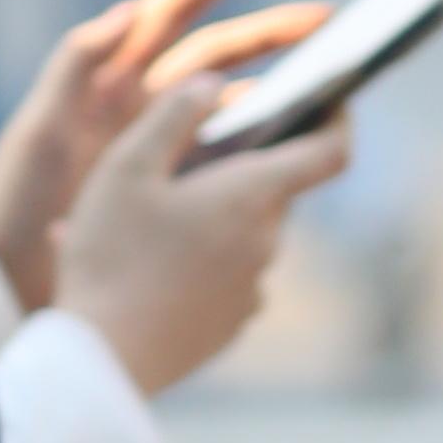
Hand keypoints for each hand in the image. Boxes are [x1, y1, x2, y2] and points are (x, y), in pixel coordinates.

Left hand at [0, 0, 321, 318]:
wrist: (11, 271)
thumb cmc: (17, 197)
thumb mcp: (40, 128)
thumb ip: (77, 65)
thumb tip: (130, 10)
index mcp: (115, 74)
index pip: (177, 8)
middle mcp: (146, 100)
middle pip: (225, 53)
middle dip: (279, 33)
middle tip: (334, 24)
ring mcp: (166, 144)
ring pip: (238, 107)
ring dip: (283, 98)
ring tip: (332, 97)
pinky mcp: (178, 189)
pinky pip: (234, 164)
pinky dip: (266, 159)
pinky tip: (298, 162)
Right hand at [44, 57, 352, 402]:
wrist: (103, 358)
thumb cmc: (112, 255)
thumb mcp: (127, 166)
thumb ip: (173, 115)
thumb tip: (213, 84)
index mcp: (252, 198)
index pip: (330, 154)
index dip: (339, 120)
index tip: (332, 97)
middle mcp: (267, 245)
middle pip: (272, 189)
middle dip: (238, 165)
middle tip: (183, 152)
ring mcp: (253, 290)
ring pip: (242, 232)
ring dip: (206, 213)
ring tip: (139, 213)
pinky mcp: (231, 323)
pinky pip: (223, 274)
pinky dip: (195, 257)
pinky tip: (140, 261)